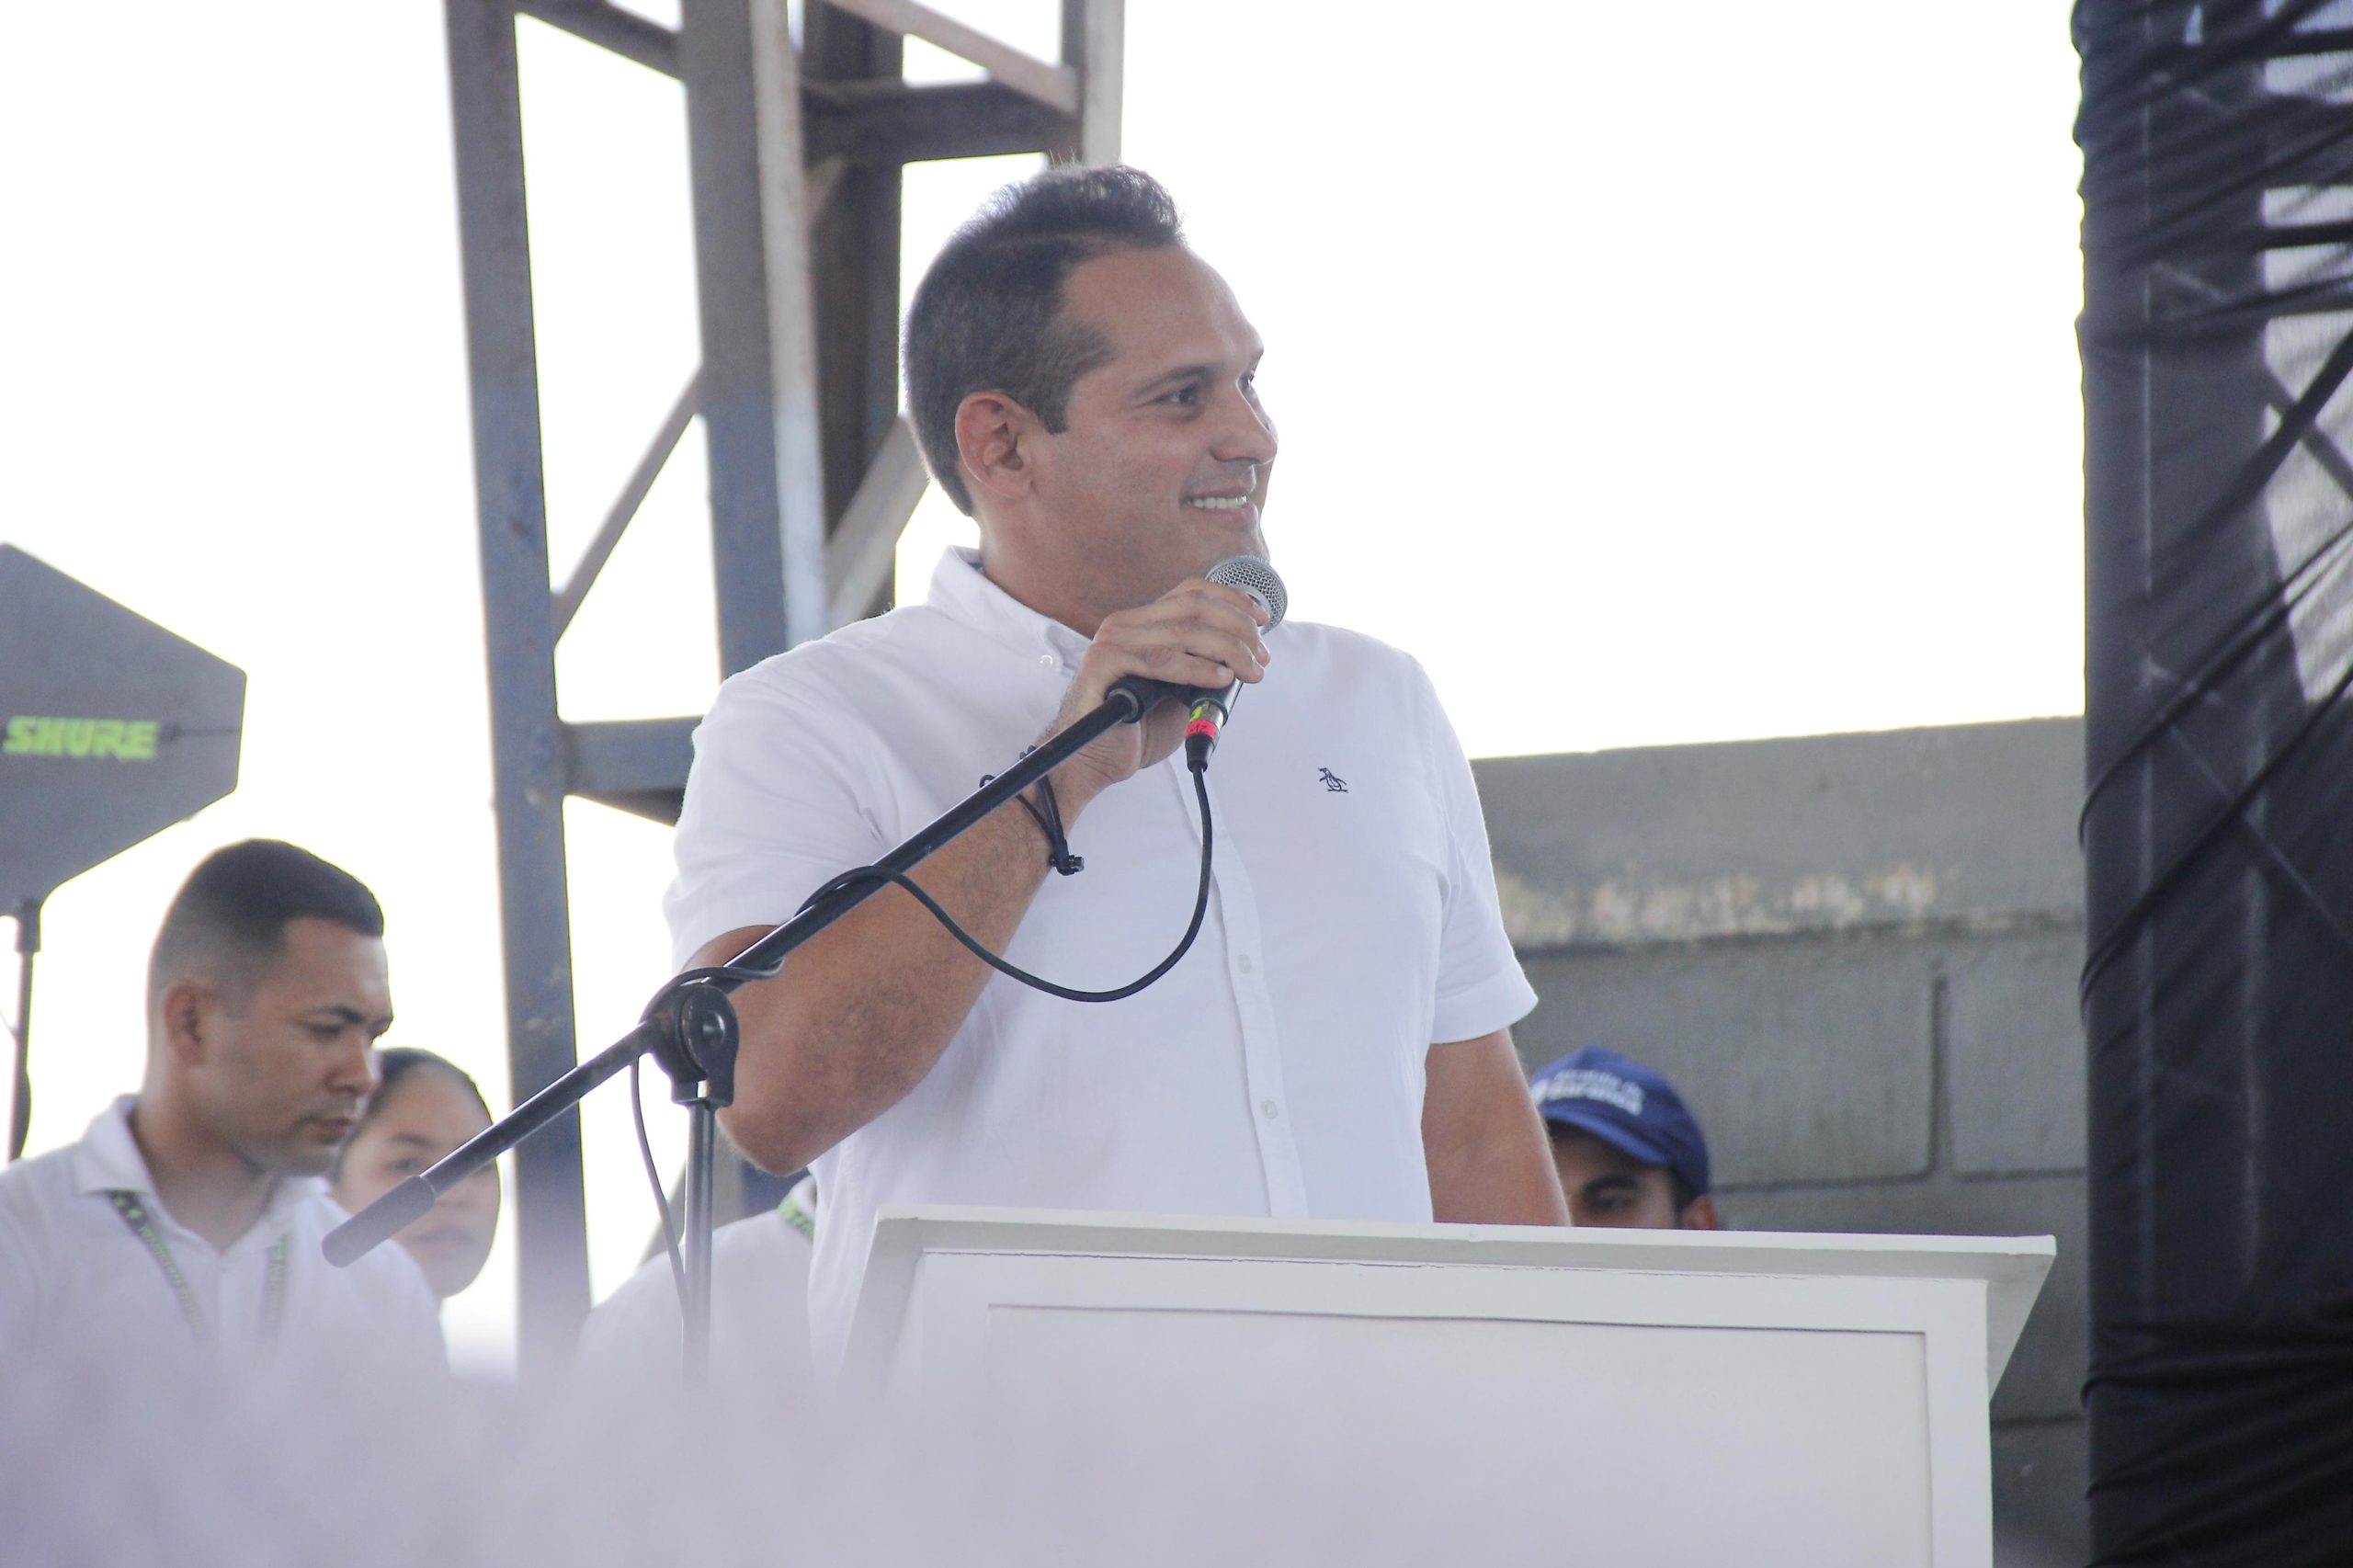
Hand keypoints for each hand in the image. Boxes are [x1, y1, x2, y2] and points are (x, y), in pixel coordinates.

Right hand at [1047, 579, 1272, 806]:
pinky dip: (1197, 668)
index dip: (1233, 601)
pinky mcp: (1104, 665)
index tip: (1263, 621)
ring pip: (1184, 631)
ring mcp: (1112, 642)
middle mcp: (1125, 624)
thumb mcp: (1179, 691)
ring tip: (1251, 672)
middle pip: (1195, 606)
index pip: (1193, 591)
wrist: (1094, 761)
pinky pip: (1161, 660)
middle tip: (1261, 658)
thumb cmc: (1135, 729)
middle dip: (1238, 629)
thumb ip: (1203, 667)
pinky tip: (1220, 677)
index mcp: (1141, 622)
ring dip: (1227, 650)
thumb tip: (1247, 657)